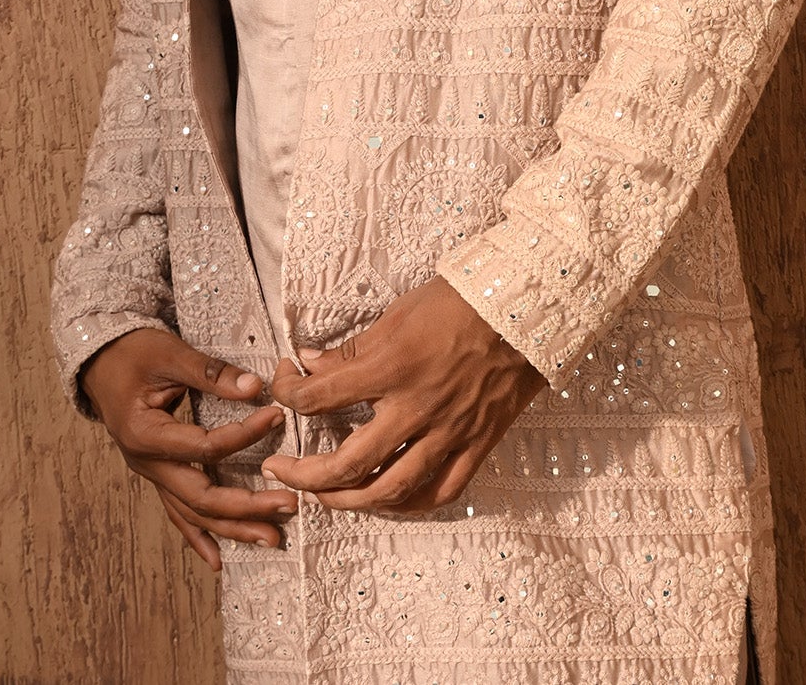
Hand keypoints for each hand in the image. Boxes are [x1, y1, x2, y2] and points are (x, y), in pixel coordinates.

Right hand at [80, 327, 298, 569]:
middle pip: (200, 497)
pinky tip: (218, 558)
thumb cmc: (132, 353)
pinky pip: (179, 512)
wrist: (99, 360)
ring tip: (271, 539)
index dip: (244, 435)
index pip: (204, 447)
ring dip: (232, 527)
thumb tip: (256, 387)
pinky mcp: (158, 473)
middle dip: (246, 506)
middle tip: (287, 505)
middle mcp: (147, 464)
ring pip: (193, 512)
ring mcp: (151, 473)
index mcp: (146, 434)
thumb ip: (211, 373)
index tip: (277, 416)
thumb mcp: (170, 354)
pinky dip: (199, 536)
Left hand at [260, 275, 547, 515]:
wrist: (525, 308)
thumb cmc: (459, 301)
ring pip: (390, 490)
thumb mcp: (397, 313)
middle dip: (303, 473)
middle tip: (280, 468)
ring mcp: (449, 432)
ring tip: (324, 496)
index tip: (285, 385)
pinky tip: (387, 501)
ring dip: (348, 500)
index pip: (320, 397)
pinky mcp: (476, 444)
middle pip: (347, 462)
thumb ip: (352, 348)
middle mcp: (417, 408)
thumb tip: (310, 364)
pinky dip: (408, 504)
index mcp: (392, 367)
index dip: (289, 393)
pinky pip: (440, 491)